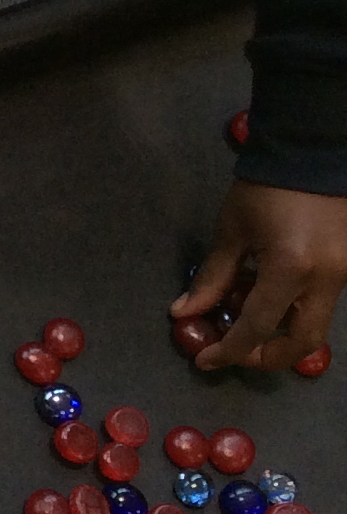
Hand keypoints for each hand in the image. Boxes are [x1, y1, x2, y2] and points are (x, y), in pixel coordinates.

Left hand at [173, 179, 346, 370]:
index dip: (228, 351)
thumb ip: (212, 278)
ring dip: (280, 334)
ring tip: (242, 317)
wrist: (313, 152)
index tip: (204, 360)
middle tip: (233, 352)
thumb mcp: (232, 232)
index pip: (256, 329)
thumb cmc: (266, 188)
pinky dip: (292, 311)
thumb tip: (184, 312)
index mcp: (291, 270)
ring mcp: (345, 275)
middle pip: (303, 343)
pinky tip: (263, 294)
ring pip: (316, 325)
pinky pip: (321, 303)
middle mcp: (326, 280)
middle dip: (265, 357)